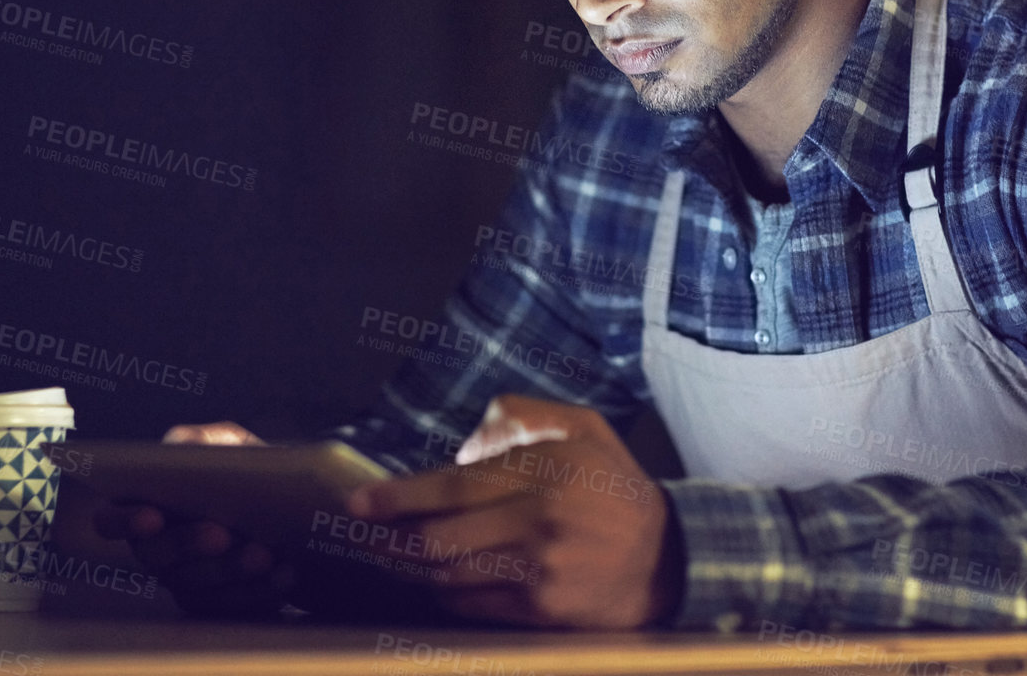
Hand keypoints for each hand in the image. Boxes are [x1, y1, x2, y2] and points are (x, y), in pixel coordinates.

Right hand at [91, 421, 289, 615]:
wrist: (293, 507)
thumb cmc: (245, 470)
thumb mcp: (227, 445)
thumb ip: (200, 441)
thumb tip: (180, 445)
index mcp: (146, 504)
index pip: (111, 520)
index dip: (123, 521)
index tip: (152, 517)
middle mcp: (156, 549)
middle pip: (156, 555)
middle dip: (188, 543)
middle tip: (222, 534)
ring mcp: (184, 581)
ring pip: (196, 584)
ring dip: (230, 569)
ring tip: (264, 554)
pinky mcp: (217, 604)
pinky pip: (231, 605)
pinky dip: (259, 590)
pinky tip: (284, 573)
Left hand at [345, 394, 684, 628]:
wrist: (669, 557)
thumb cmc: (616, 487)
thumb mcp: (583, 427)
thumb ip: (523, 417)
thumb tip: (465, 439)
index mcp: (546, 469)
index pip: (452, 487)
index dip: (396, 497)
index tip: (357, 503)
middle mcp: (539, 520)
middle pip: (438, 538)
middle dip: (387, 539)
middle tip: (358, 536)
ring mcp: (540, 570)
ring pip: (449, 575)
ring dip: (409, 568)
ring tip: (385, 556)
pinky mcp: (543, 610)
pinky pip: (473, 606)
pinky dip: (445, 595)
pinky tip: (433, 581)